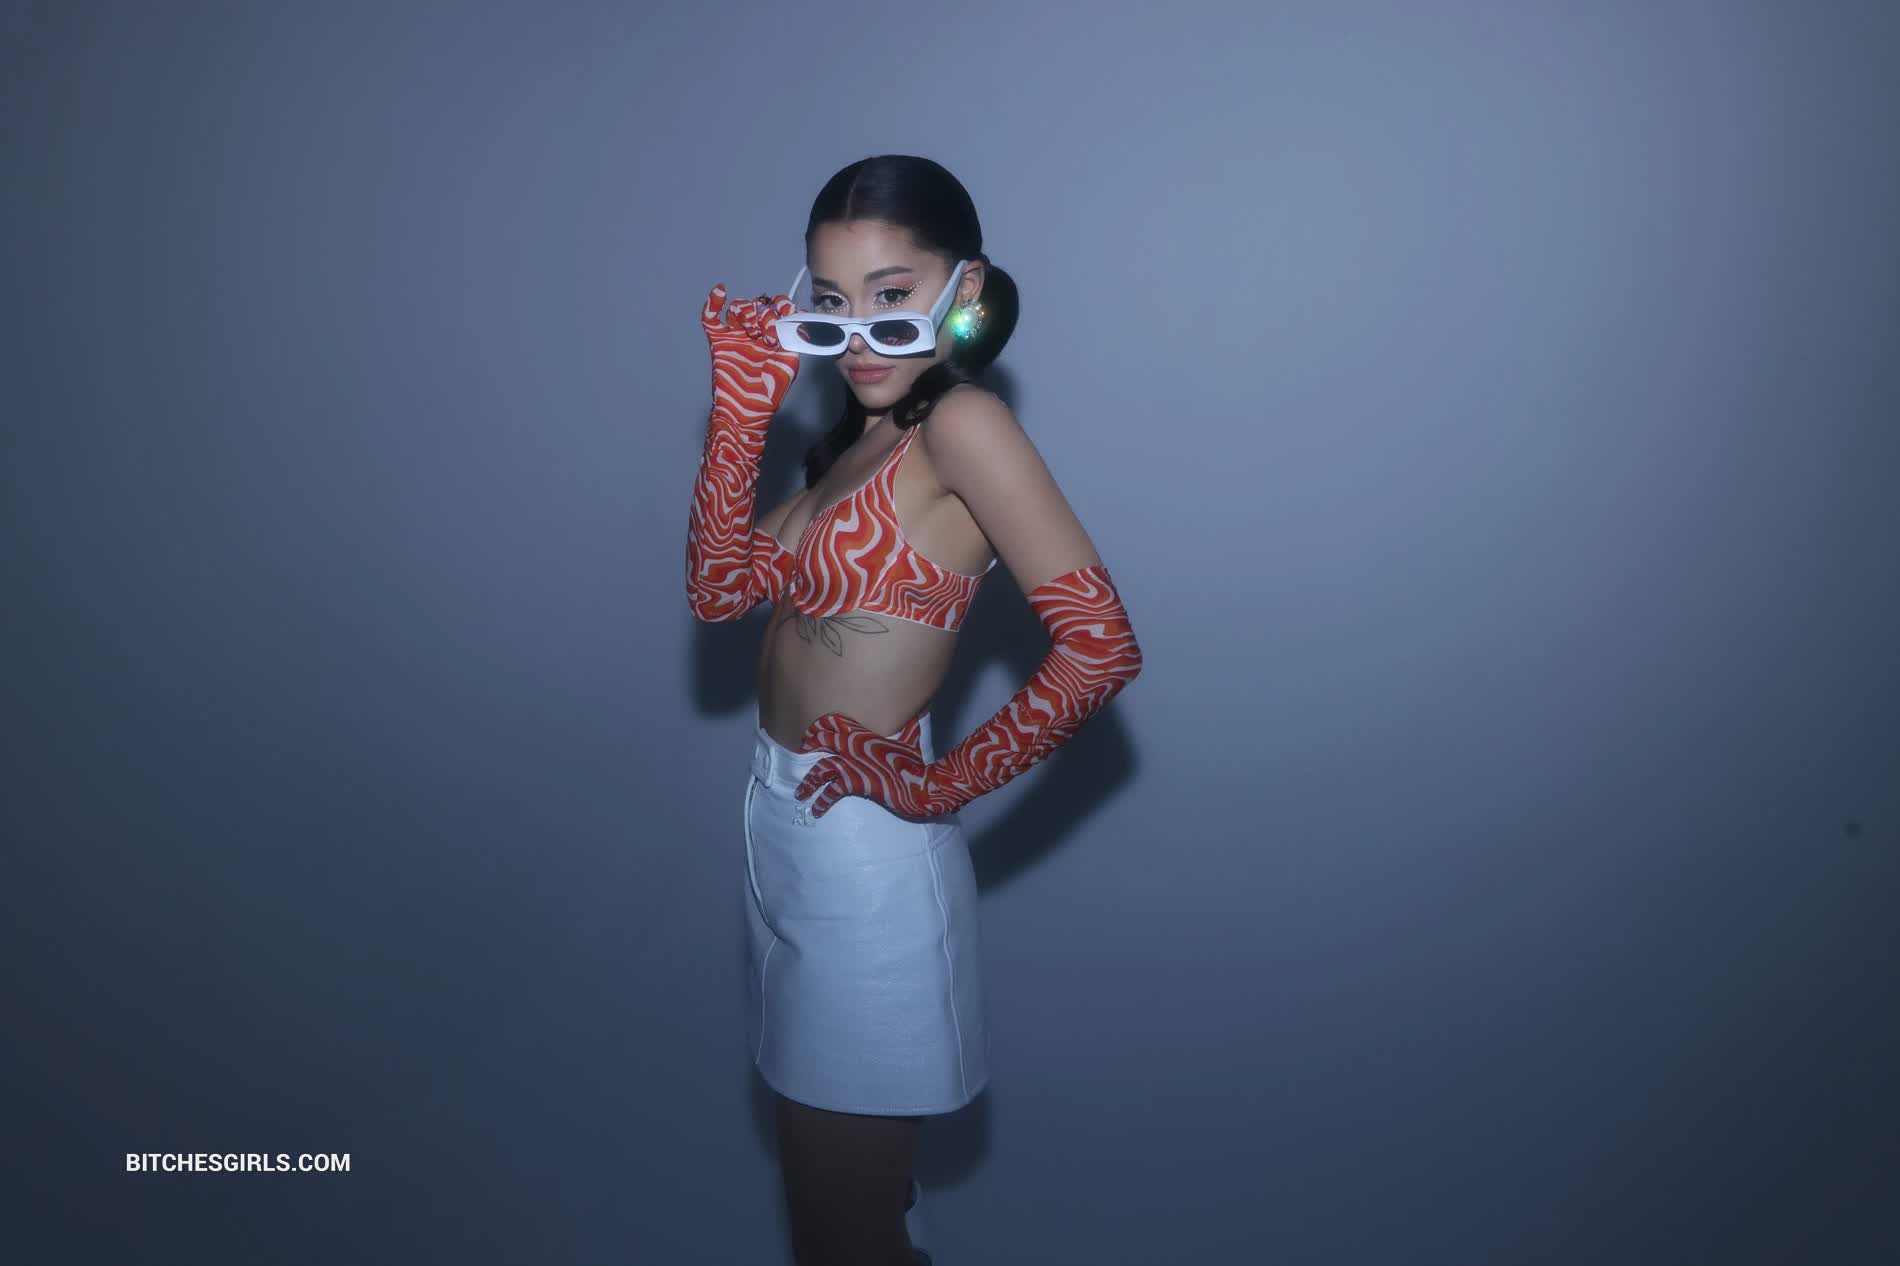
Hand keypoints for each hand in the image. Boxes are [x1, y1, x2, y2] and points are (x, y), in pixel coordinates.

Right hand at [701, 285, 799, 421]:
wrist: (746, 410)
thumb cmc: (770, 392)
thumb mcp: (790, 363)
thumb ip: (793, 339)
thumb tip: (798, 317)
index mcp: (775, 336)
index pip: (778, 309)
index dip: (781, 306)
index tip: (783, 315)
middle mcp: (756, 333)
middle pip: (758, 306)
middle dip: (764, 314)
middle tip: (768, 334)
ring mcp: (736, 336)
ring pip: (738, 308)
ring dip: (746, 312)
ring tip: (752, 331)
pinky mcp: (719, 341)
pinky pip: (711, 318)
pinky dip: (713, 303)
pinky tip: (720, 291)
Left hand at [794, 711, 944, 819]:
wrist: (919, 784)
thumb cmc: (916, 762)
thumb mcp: (912, 739)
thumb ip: (909, 726)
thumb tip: (915, 714)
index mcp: (864, 735)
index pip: (836, 722)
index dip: (821, 726)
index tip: (813, 731)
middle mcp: (855, 747)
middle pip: (823, 741)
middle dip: (810, 744)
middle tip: (801, 750)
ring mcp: (853, 765)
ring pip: (821, 769)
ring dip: (808, 782)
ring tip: (800, 793)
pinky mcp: (855, 783)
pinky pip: (832, 792)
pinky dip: (822, 801)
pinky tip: (816, 810)